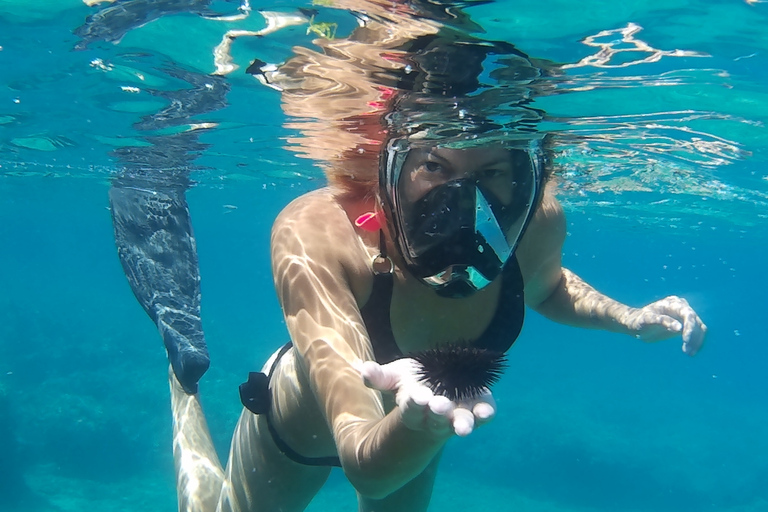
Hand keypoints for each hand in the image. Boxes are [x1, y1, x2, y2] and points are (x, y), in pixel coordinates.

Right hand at [357, 358, 495, 436]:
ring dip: (462, 424)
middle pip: (436, 420)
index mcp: (414, 410)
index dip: (414, 404)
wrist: (442, 380)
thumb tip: (362, 369)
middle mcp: (436, 417)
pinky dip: (485, 414)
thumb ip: (380, 377)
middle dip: (438, 413)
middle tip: (438, 404)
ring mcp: (458, 414)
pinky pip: (483, 414)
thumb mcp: (395, 376)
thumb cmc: (414, 382)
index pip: (411, 410)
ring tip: (463, 427)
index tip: (417, 396)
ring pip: (461, 423)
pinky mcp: (478, 407)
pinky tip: (486, 412)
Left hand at [623, 296, 706, 355]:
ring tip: (689, 353)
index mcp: (672, 303)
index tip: (686, 340)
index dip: (690, 327)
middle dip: (694, 337)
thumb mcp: (646, 320)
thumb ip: (662, 321)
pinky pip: (696, 333)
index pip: (688, 314)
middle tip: (687, 352)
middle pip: (696, 322)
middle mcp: (681, 307)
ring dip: (697, 341)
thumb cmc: (638, 320)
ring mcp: (684, 315)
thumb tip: (679, 328)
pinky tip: (691, 351)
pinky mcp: (685, 325)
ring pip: (699, 328)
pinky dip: (696, 342)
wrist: (635, 323)